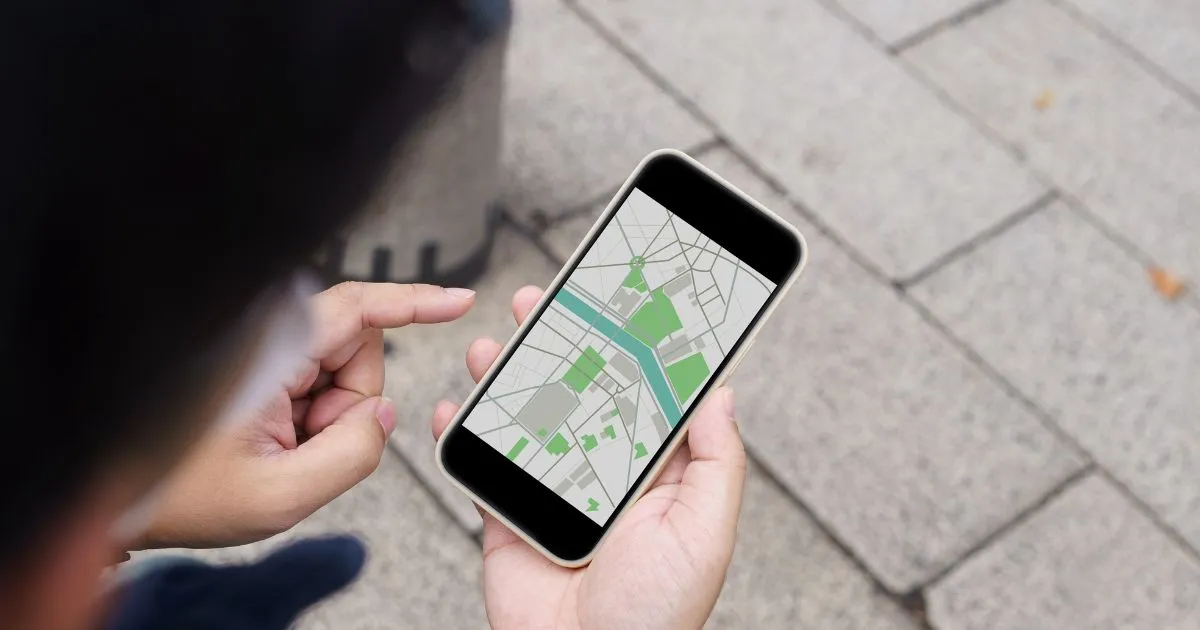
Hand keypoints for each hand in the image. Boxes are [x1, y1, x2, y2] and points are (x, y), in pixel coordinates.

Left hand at [138, 282, 475, 548]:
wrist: (126, 498)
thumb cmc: (182, 493)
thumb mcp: (279, 496)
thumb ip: (352, 456)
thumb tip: (382, 414)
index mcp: (270, 353)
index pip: (358, 307)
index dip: (415, 301)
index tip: (460, 300)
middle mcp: (272, 342)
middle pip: (359, 349)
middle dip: (350, 404)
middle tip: (305, 447)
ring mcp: (270, 355)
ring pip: (344, 373)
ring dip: (329, 419)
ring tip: (281, 449)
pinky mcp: (269, 370)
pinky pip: (322, 389)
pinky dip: (314, 423)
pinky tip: (275, 443)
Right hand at [432, 287, 745, 629]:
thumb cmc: (658, 615)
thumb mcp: (705, 530)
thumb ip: (717, 459)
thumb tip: (722, 392)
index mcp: (655, 472)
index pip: (645, 394)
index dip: (632, 346)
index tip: (619, 302)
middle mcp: (603, 474)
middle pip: (578, 393)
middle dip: (557, 345)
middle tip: (542, 303)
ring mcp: (553, 493)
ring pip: (526, 419)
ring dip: (505, 378)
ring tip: (490, 344)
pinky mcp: (507, 518)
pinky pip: (480, 468)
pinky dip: (461, 435)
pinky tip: (454, 406)